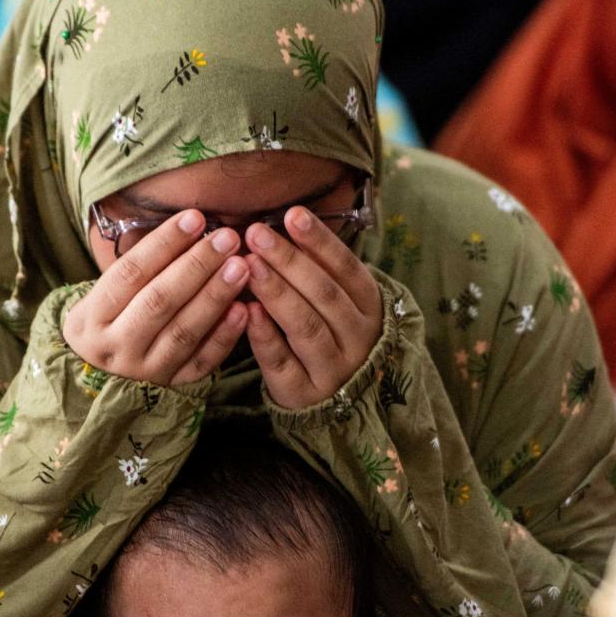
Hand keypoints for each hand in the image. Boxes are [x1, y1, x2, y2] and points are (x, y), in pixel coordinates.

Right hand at [63, 209, 249, 385]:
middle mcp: (116, 347)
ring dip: (215, 296)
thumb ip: (142, 266)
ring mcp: (145, 370)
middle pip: (159, 301)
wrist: (101, 376)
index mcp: (92, 317)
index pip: (130, 273)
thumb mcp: (106, 294)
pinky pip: (202, 361)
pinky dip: (224, 335)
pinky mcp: (172, 385)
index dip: (164, 244)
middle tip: (227, 238)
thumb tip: (190, 226)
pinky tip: (244, 309)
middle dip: (196, 266)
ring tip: (241, 267)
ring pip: (183, 332)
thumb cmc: (110, 319)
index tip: (195, 218)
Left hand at [243, 206, 382, 408]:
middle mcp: (358, 338)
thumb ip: (319, 270)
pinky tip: (245, 311)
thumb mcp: (339, 303)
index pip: (347, 268)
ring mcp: (333, 368)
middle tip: (256, 234)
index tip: (292, 214)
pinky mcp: (304, 394)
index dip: (320, 241)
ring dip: (276, 293)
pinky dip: (264, 335)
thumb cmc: (331, 336)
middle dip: (289, 261)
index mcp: (370, 307)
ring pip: (305, 326)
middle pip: (324, 294)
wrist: (339, 402)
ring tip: (248, 265)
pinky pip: (282, 362)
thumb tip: (286, 221)